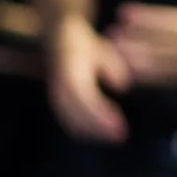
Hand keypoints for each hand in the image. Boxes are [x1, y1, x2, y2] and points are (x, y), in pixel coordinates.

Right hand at [45, 14, 130, 142]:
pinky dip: (84, 131)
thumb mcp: (102, 50)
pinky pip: (67, 122)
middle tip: (120, 136)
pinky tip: (99, 134)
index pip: (85, 99)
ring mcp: (55, 96)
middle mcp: (59, 87)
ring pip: (70, 121)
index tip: (119, 125)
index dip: (101, 115)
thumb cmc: (83, 45)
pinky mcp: (56, 104)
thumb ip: (113, 67)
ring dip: (92, 133)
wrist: (58, 39)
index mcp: (70, 72)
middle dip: (98, 129)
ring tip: (113, 137)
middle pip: (76, 115)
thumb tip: (121, 86)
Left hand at [106, 0, 176, 87]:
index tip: (121, 11)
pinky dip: (148, 75)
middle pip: (159, 42)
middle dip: (132, 38)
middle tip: (108, 34)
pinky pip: (168, 78)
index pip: (166, 19)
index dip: (143, 16)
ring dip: (134, 57)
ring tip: (112, 51)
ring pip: (161, 62)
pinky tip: (128, 70)